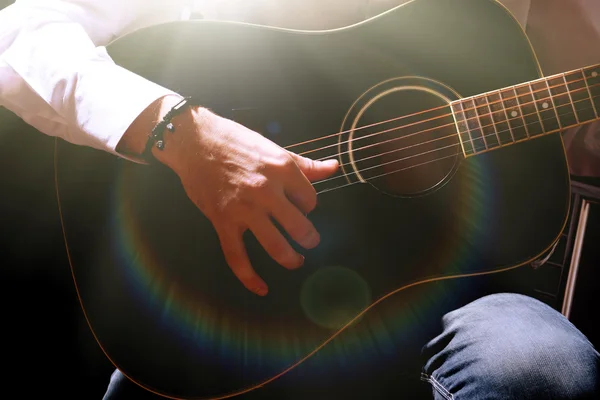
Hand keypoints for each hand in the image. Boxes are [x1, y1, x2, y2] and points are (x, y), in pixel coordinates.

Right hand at [128, 98, 338, 295]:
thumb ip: (306, 165)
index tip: (300, 207)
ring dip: (290, 259)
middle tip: (309, 241)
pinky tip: (262, 289)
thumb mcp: (275, 149)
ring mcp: (244, 209)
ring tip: (296, 261)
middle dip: (309, 239)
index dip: (309, 207)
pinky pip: (237, 257)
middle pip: (300, 226)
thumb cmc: (236, 141)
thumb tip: (334, 168)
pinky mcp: (223, 221)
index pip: (310, 200)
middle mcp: (267, 191)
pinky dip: (250, 278)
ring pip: (275, 245)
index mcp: (283, 169)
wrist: (195, 141)